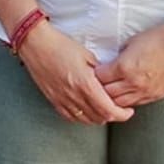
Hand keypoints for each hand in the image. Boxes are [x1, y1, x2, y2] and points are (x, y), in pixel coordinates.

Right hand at [17, 23, 133, 125]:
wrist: (36, 44)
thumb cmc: (60, 45)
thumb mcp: (87, 55)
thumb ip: (100, 72)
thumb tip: (111, 82)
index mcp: (85, 84)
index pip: (109, 109)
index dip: (122, 114)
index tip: (128, 111)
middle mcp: (74, 95)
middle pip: (99, 117)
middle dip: (113, 116)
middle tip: (119, 110)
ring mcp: (62, 99)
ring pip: (86, 120)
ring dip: (98, 118)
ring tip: (103, 110)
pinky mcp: (53, 99)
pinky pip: (70, 117)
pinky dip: (82, 117)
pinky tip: (86, 112)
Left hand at [95, 20, 163, 107]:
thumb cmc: (160, 38)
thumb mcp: (132, 42)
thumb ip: (120, 55)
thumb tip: (112, 61)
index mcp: (125, 67)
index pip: (99, 78)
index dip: (94, 74)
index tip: (93, 71)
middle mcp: (134, 83)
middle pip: (107, 94)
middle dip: (99, 89)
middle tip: (97, 84)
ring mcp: (146, 91)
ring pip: (120, 103)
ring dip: (112, 98)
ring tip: (109, 92)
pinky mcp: (156, 95)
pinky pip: (136, 103)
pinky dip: (127, 100)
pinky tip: (125, 95)